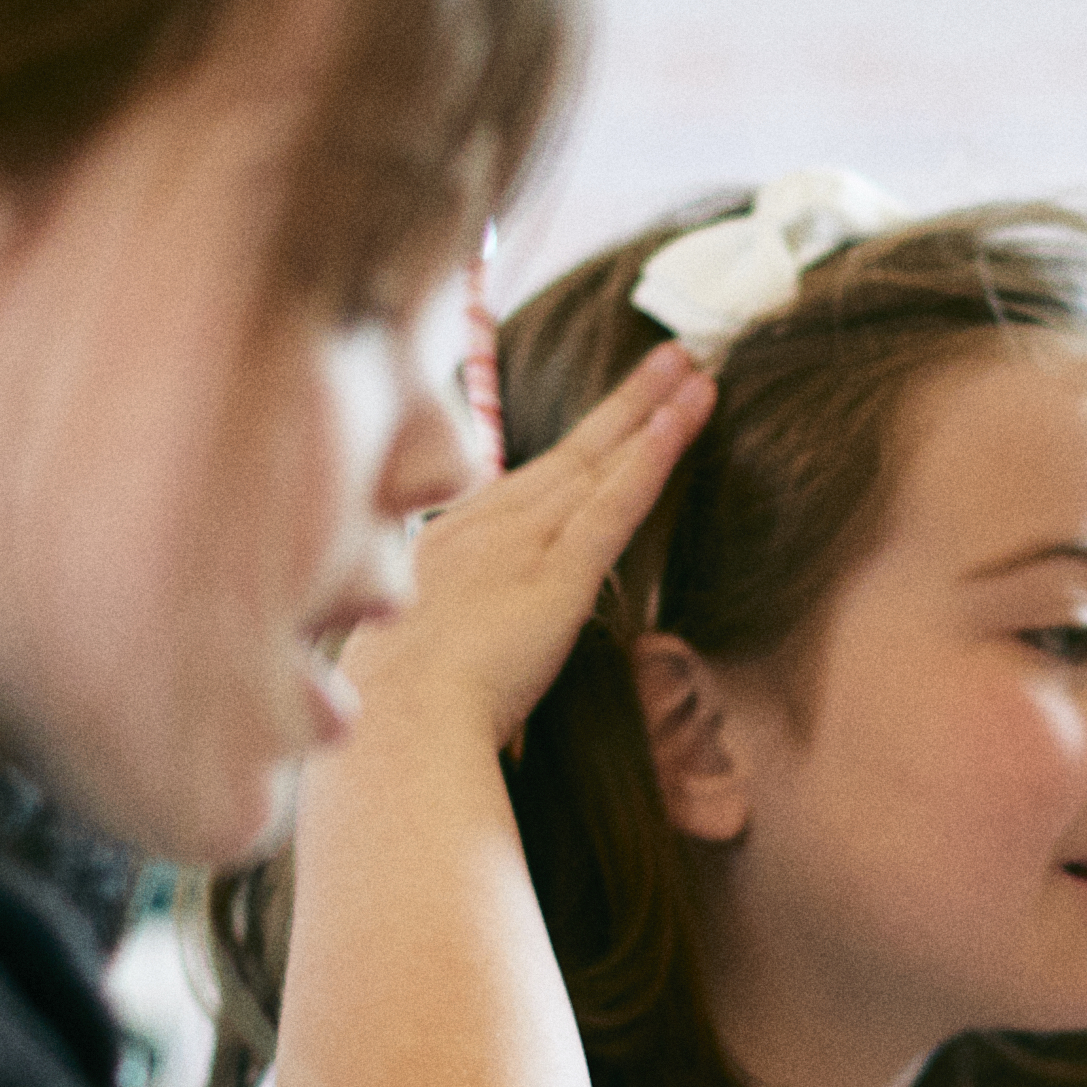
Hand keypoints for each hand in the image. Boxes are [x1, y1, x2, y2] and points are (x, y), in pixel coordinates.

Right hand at [360, 345, 710, 751]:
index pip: (525, 485)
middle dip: (622, 404)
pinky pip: (613, 504)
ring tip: (692, 370)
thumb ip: (448, 635)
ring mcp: (522, 544)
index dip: (575, 449)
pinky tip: (680, 421)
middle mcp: (484, 526)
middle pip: (568, 453)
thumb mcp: (411, 655)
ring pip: (597, 463)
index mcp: (448, 545)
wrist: (394, 728)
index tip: (607, 422)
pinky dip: (649, 459)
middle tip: (669, 358)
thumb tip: (465, 653)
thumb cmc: (395, 715)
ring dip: (649, 412)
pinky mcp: (558, 575)